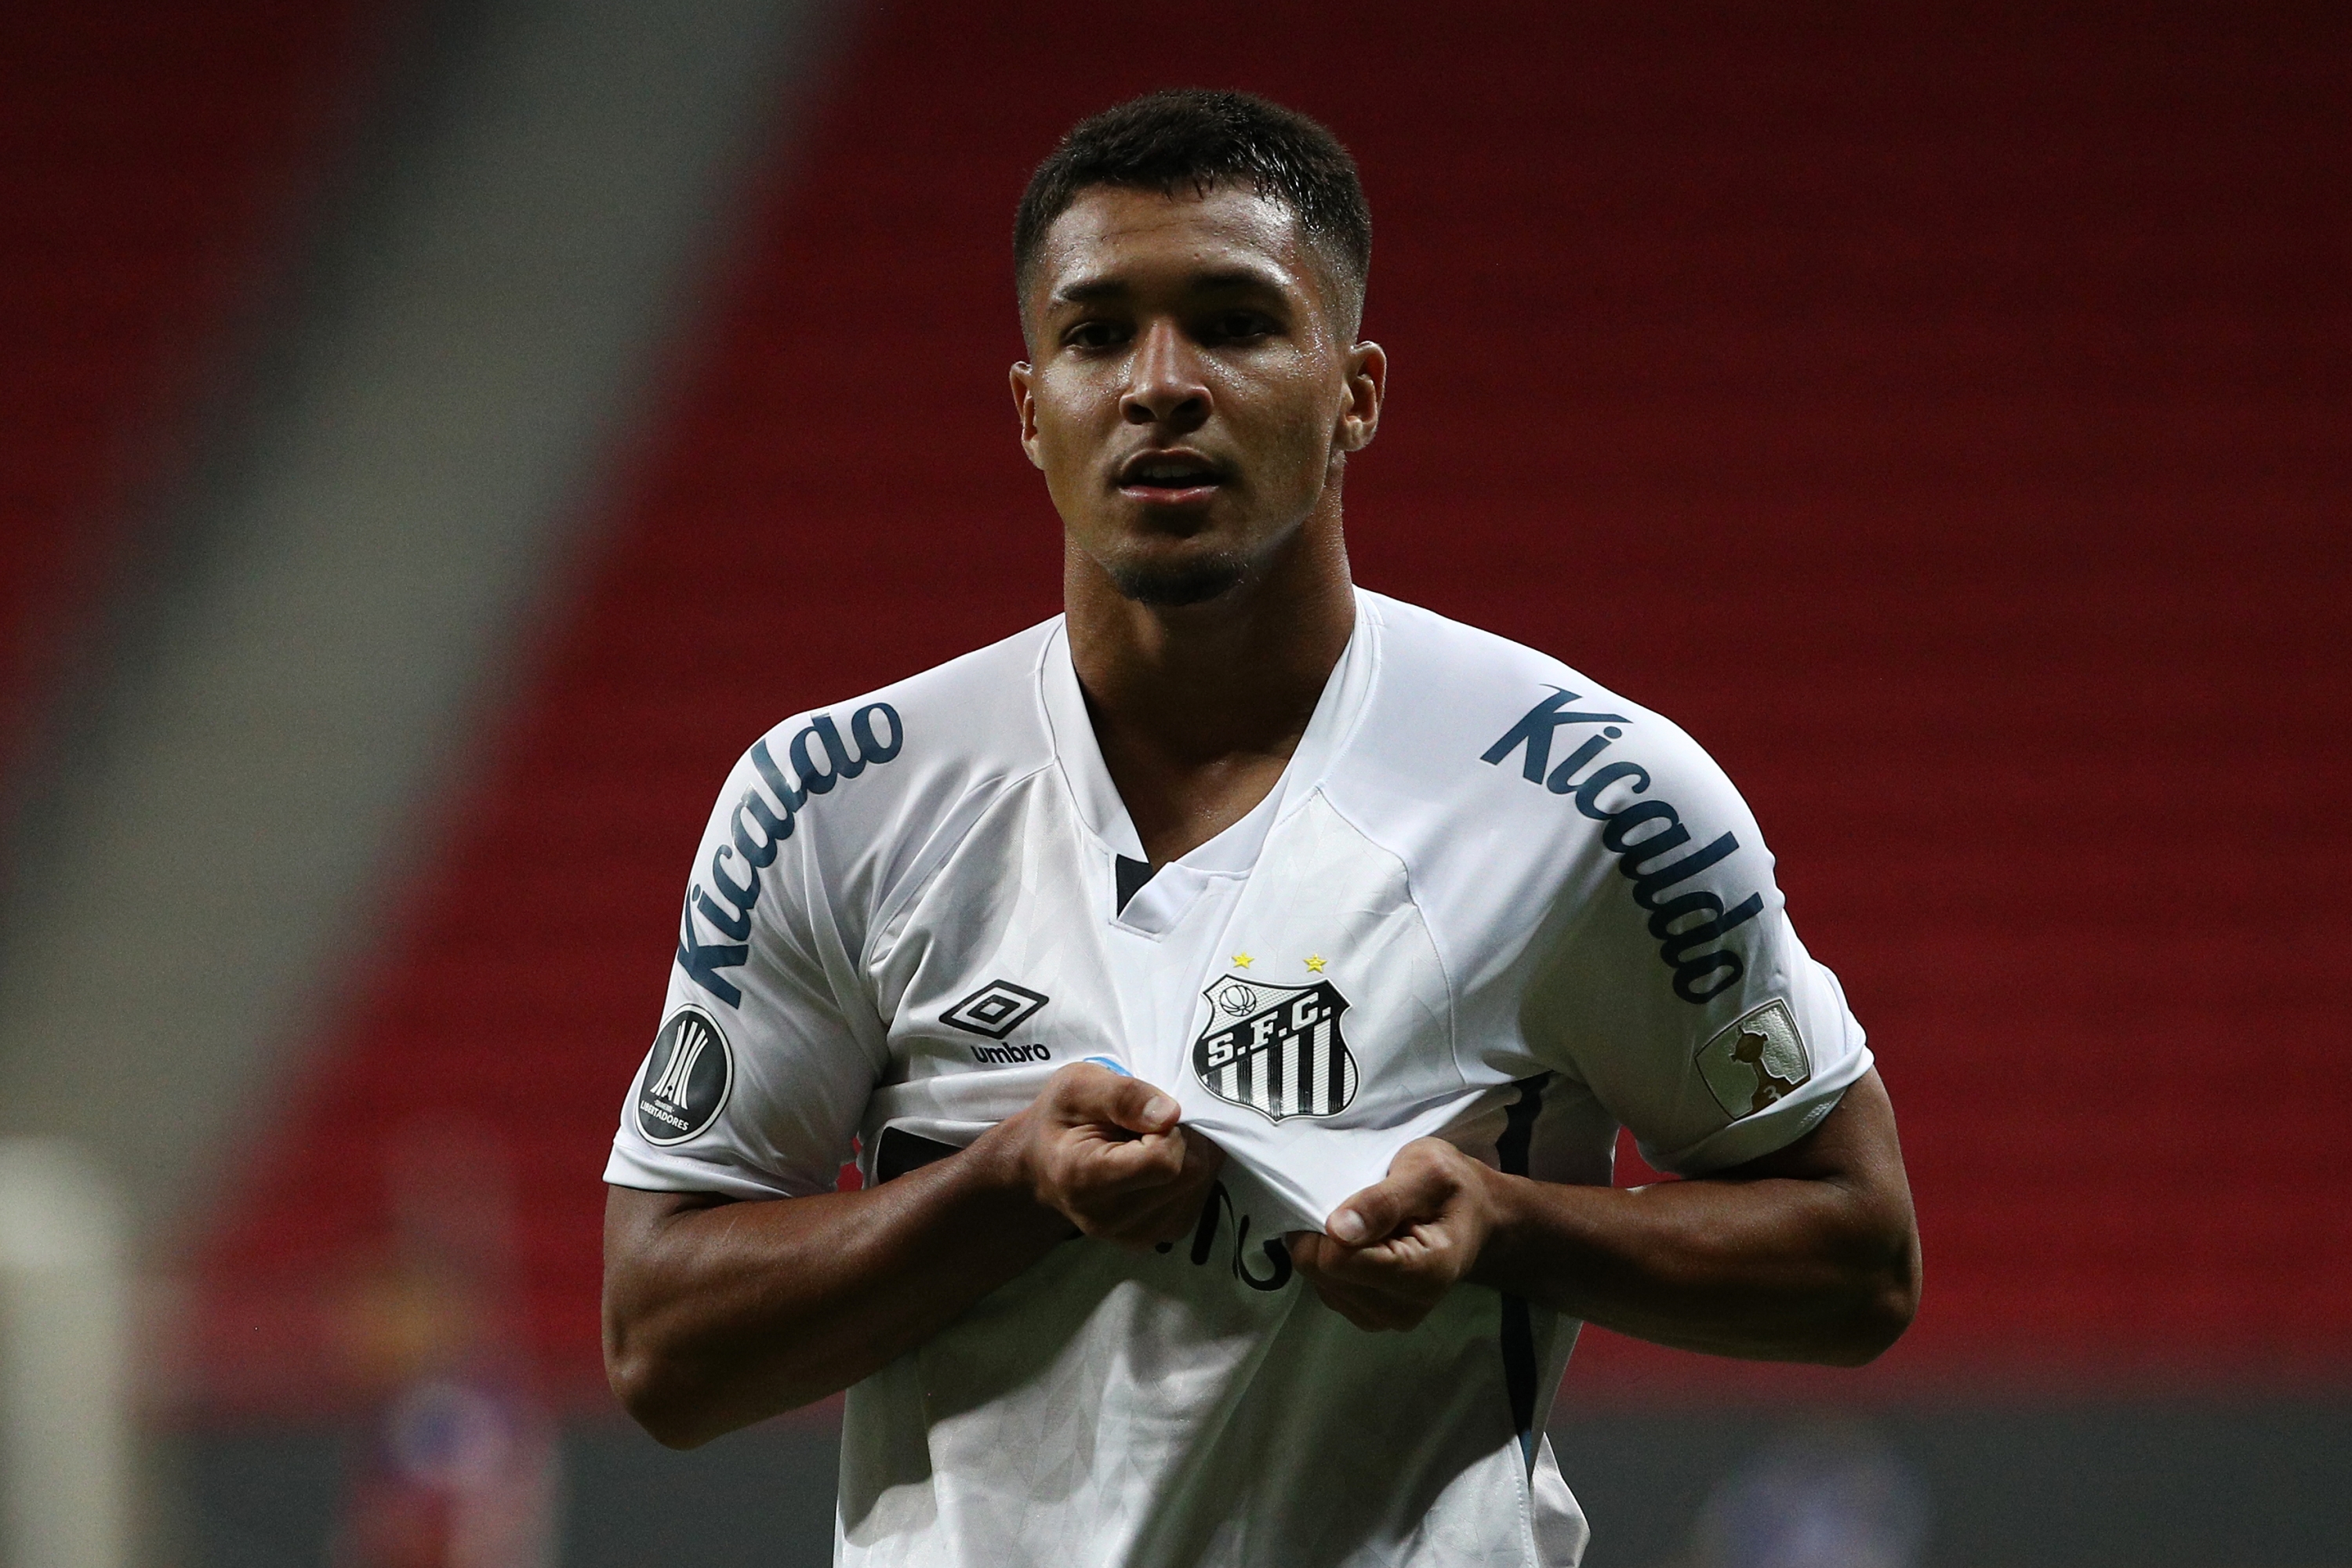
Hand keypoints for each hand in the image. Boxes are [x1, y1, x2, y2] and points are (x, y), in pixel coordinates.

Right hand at [998, 1062, 1223, 1247]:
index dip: (1166, 1127)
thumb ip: (1123, 1094)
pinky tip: (1156, 1163)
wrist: (1044, 1167)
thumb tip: (1171, 1113)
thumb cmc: (1060, 1122)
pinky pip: (1199, 1195)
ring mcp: (1139, 1235)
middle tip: (1146, 1125)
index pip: (1164, 1161)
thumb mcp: (1076, 1086)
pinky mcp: (1161, 1236)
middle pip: (1189, 1172)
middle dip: (1180, 1137)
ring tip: (1145, 1144)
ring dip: (1186, 1153)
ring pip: (1200, 1183)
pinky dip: (1187, 1171)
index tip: (1142, 1115)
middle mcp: (1112, 1220)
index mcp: (1085, 1181)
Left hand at [1288, 1138, 1500, 1330]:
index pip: (1338, 1260)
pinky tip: (1362, 1243)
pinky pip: (1325, 1286)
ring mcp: (1384, 1318)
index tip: (1353, 1196)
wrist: (1476, 1218)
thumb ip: (1384, 1201)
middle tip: (1362, 1208)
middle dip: (1327, 1234)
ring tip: (1368, 1226)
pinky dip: (1333, 1260)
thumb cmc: (1453, 1189)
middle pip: (1322, 1272)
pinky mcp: (1369, 1316)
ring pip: (1318, 1281)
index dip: (1330, 1221)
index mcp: (1423, 1274)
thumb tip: (1337, 1230)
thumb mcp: (1428, 1170)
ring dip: (1329, 1246)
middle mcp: (1402, 1309)